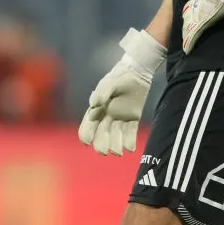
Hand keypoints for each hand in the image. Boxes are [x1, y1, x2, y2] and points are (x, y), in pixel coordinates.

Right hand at [78, 28, 165, 155]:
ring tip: (119, 153)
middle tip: (104, 152)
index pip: (88, 124)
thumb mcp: (110, 83)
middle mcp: (107, 115)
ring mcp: (120, 117)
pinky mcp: (133, 117)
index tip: (86, 142)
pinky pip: (130, 131)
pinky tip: (130, 148)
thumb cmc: (119, 76)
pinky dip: (130, 140)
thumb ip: (102, 93)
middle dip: (101, 143)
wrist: (137, 72)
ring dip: (116, 144)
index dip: (86, 133)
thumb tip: (94, 105)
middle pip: (102, 132)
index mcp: (97, 108)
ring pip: (116, 134)